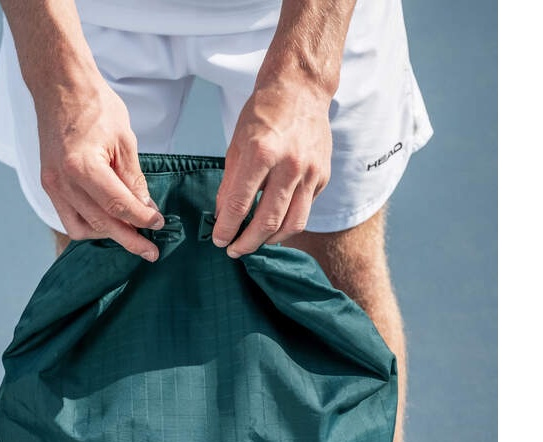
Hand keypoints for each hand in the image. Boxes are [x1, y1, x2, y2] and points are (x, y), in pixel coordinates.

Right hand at [35, 75, 165, 259]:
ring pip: (82, 228)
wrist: (60, 86)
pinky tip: (107, 223)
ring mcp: (52, 185)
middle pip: (101, 223)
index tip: (158, 224)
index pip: (118, 205)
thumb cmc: (93, 104)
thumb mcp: (124, 139)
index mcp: (83, 166)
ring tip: (130, 235)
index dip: (141, 219)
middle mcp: (63, 181)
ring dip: (108, 235)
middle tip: (151, 251)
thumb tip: (144, 208)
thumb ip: (133, 179)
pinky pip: (68, 218)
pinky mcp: (49, 185)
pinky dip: (88, 226)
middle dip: (129, 239)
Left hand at [213, 79, 332, 256]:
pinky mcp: (323, 176)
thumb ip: (230, 183)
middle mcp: (289, 164)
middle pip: (268, 222)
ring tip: (256, 242)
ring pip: (292, 224)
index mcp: (262, 153)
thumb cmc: (264, 114)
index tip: (219, 240)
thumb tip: (223, 217)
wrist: (300, 89)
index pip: (240, 205)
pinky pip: (304, 210)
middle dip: (248, 243)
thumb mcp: (237, 145)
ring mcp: (310, 171)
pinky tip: (274, 222)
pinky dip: (288, 222)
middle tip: (235, 250)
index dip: (227, 228)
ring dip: (270, 240)